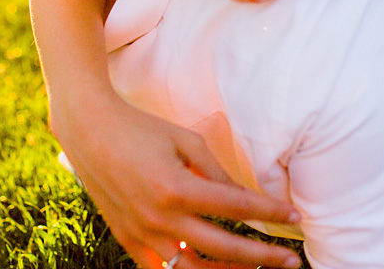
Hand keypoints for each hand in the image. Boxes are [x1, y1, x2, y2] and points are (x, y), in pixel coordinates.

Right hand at [53, 94, 302, 268]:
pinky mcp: (128, 240)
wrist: (89, 130)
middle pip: (224, 249)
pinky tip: (211, 266)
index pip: (237, 208)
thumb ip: (216, 173)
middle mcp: (160, 218)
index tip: (295, 217)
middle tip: (291, 260)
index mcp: (177, 187)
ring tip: (255, 268)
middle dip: (262, 257)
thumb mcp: (185, 140)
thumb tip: (244, 201)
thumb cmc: (142, 128)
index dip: (270, 213)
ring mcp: (142, 234)